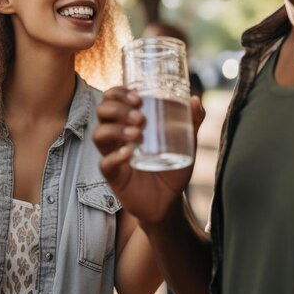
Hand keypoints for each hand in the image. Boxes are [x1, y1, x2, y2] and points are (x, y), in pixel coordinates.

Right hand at [92, 87, 204, 223]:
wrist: (170, 200)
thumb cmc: (172, 166)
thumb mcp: (185, 142)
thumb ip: (191, 121)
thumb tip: (194, 99)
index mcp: (128, 122)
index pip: (112, 99)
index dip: (119, 93)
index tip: (138, 96)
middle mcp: (116, 135)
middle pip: (102, 112)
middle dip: (117, 108)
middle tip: (139, 115)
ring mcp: (113, 154)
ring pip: (99, 134)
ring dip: (115, 129)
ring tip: (137, 133)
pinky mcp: (114, 176)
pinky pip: (105, 163)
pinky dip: (115, 156)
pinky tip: (128, 153)